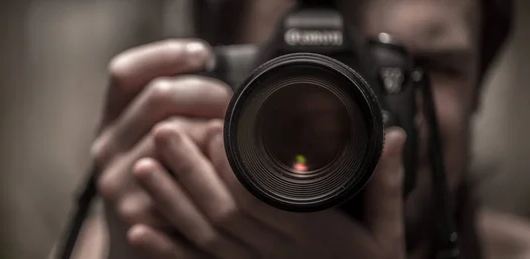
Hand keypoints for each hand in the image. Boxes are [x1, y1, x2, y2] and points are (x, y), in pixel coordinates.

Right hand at [92, 39, 229, 258]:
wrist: (137, 251)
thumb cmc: (159, 187)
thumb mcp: (151, 142)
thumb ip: (172, 111)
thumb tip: (218, 78)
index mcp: (111, 122)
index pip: (125, 72)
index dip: (165, 54)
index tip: (202, 53)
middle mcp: (106, 147)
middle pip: (159, 94)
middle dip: (208, 91)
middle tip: (231, 103)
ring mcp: (118, 180)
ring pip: (176, 132)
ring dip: (214, 129)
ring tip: (231, 138)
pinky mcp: (136, 211)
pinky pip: (185, 176)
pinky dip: (214, 167)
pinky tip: (228, 168)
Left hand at [129, 120, 407, 258]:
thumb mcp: (389, 233)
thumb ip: (387, 184)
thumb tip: (393, 137)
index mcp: (311, 234)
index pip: (260, 195)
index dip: (230, 164)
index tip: (211, 130)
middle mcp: (276, 254)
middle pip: (222, 210)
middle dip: (188, 170)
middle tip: (163, 131)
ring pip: (203, 236)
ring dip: (169, 202)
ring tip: (143, 167)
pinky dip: (166, 252)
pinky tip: (139, 233)